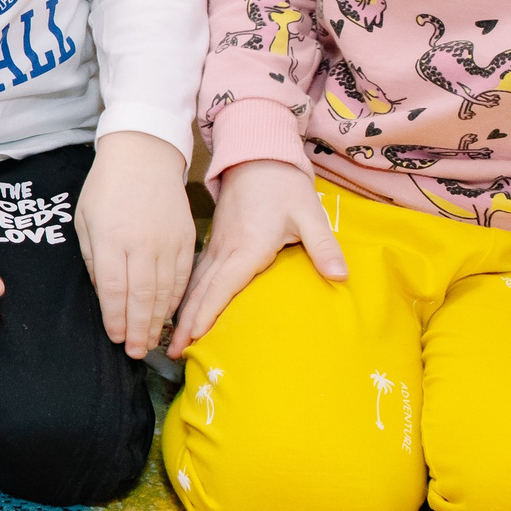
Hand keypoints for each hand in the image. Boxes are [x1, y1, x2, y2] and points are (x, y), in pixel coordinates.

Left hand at [75, 131, 194, 357]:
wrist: (144, 154)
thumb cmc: (106, 186)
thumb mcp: (84, 218)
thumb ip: (91, 257)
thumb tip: (101, 291)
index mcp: (110, 237)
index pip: (112, 287)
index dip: (115, 317)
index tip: (115, 337)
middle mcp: (141, 243)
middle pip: (141, 296)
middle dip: (138, 329)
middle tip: (136, 353)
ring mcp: (167, 242)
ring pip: (165, 291)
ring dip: (157, 321)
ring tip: (151, 343)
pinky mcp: (187, 239)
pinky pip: (183, 277)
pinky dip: (176, 300)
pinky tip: (169, 316)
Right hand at [170, 157, 344, 356]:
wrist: (256, 159)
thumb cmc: (284, 188)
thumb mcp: (309, 214)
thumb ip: (323, 245)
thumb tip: (340, 276)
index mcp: (247, 247)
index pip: (222, 287)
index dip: (206, 314)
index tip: (192, 338)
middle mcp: (225, 250)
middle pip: (201, 292)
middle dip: (186, 323)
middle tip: (170, 352)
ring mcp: (217, 246)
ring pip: (196, 284)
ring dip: (183, 311)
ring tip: (173, 338)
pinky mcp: (217, 242)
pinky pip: (199, 274)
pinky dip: (189, 295)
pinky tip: (185, 308)